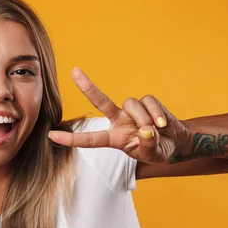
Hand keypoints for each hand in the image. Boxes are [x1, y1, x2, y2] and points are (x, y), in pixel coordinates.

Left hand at [48, 68, 190, 162]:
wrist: (176, 142)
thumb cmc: (157, 149)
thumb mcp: (152, 154)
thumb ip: (147, 145)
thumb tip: (146, 129)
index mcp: (113, 138)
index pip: (89, 139)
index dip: (71, 139)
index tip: (51, 136)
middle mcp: (118, 121)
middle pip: (101, 102)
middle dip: (88, 87)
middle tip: (74, 72)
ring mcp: (131, 111)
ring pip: (130, 104)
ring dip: (144, 119)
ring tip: (155, 131)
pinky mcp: (146, 102)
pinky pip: (148, 101)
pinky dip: (156, 113)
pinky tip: (163, 124)